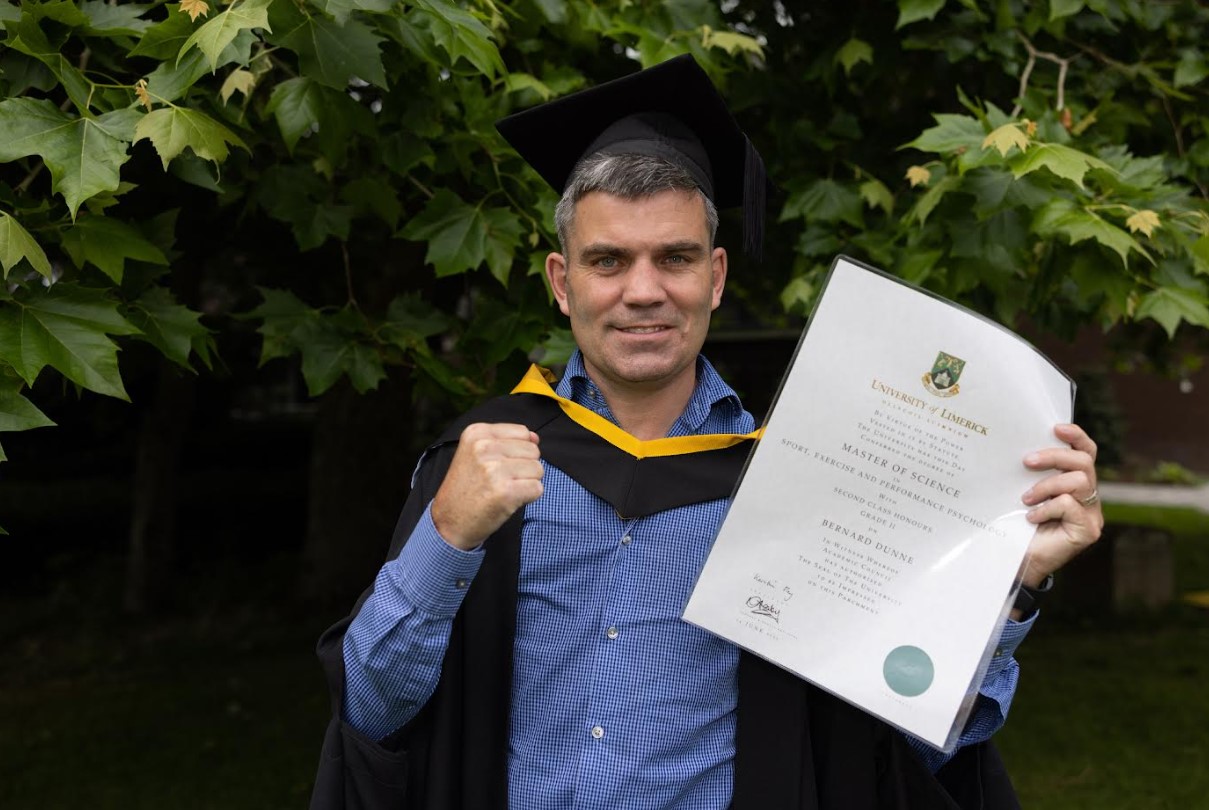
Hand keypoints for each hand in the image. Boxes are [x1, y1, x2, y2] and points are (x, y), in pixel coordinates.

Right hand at [430, 422, 543, 549]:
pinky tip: (508, 501)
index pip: (522, 432)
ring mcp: (494, 469)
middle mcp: (484, 447)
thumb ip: (507, 441)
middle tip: (501, 481)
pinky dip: (528, 498)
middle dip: (524, 468)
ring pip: (538, 469)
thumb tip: (535, 437)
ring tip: (503, 490)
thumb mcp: (476, 454)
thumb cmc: (466, 489)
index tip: (498, 465)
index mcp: (477, 433)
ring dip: (527, 483)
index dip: (518, 452)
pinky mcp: (505, 492)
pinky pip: (538, 489)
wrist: (448, 522)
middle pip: (533, 451)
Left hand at [1018, 423, 1104, 587]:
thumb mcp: (1026, 493)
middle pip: (1083, 462)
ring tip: (1025, 498)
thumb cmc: (1019, 525)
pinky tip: (1031, 518)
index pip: (1086, 452)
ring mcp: (1092, 514)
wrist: (1018, 562)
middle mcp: (1089, 497)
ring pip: (1078, 482)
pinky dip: (1047, 508)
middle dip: (1054, 457)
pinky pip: (1070, 505)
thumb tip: (1021, 448)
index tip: (1056, 428)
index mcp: (1075, 483)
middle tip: (1026, 461)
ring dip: (1046, 486)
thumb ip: (1033, 475)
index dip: (1076, 437)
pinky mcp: (1089, 530)